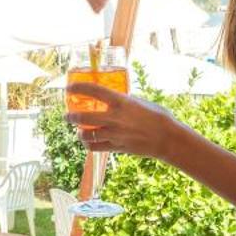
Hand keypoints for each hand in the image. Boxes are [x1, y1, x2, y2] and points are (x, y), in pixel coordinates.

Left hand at [65, 84, 180, 160]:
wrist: (168, 138)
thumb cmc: (157, 116)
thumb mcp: (140, 102)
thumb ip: (124, 101)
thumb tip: (113, 98)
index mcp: (121, 102)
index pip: (94, 91)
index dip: (79, 88)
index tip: (70, 87)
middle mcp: (115, 118)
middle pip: (83, 117)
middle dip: (71, 116)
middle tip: (67, 115)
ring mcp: (114, 134)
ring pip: (87, 134)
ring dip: (79, 132)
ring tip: (78, 130)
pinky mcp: (117, 147)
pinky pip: (96, 147)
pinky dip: (88, 144)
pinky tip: (87, 140)